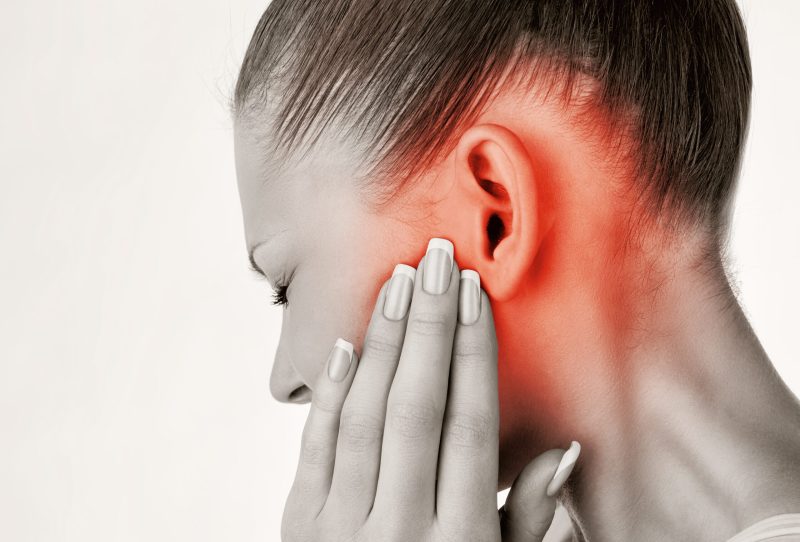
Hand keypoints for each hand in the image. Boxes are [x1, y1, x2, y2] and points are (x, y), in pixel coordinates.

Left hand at [281, 238, 579, 541]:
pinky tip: (346, 346)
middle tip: (438, 260)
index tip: (475, 296)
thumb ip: (528, 524)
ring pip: (365, 415)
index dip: (473, 354)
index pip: (469, 425)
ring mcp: (341, 528)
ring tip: (398, 282)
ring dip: (381, 342)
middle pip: (417, 405)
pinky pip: (315, 447)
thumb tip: (561, 454)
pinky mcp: (298, 528)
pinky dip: (330, 393)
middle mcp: (401, 529)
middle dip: (429, 325)